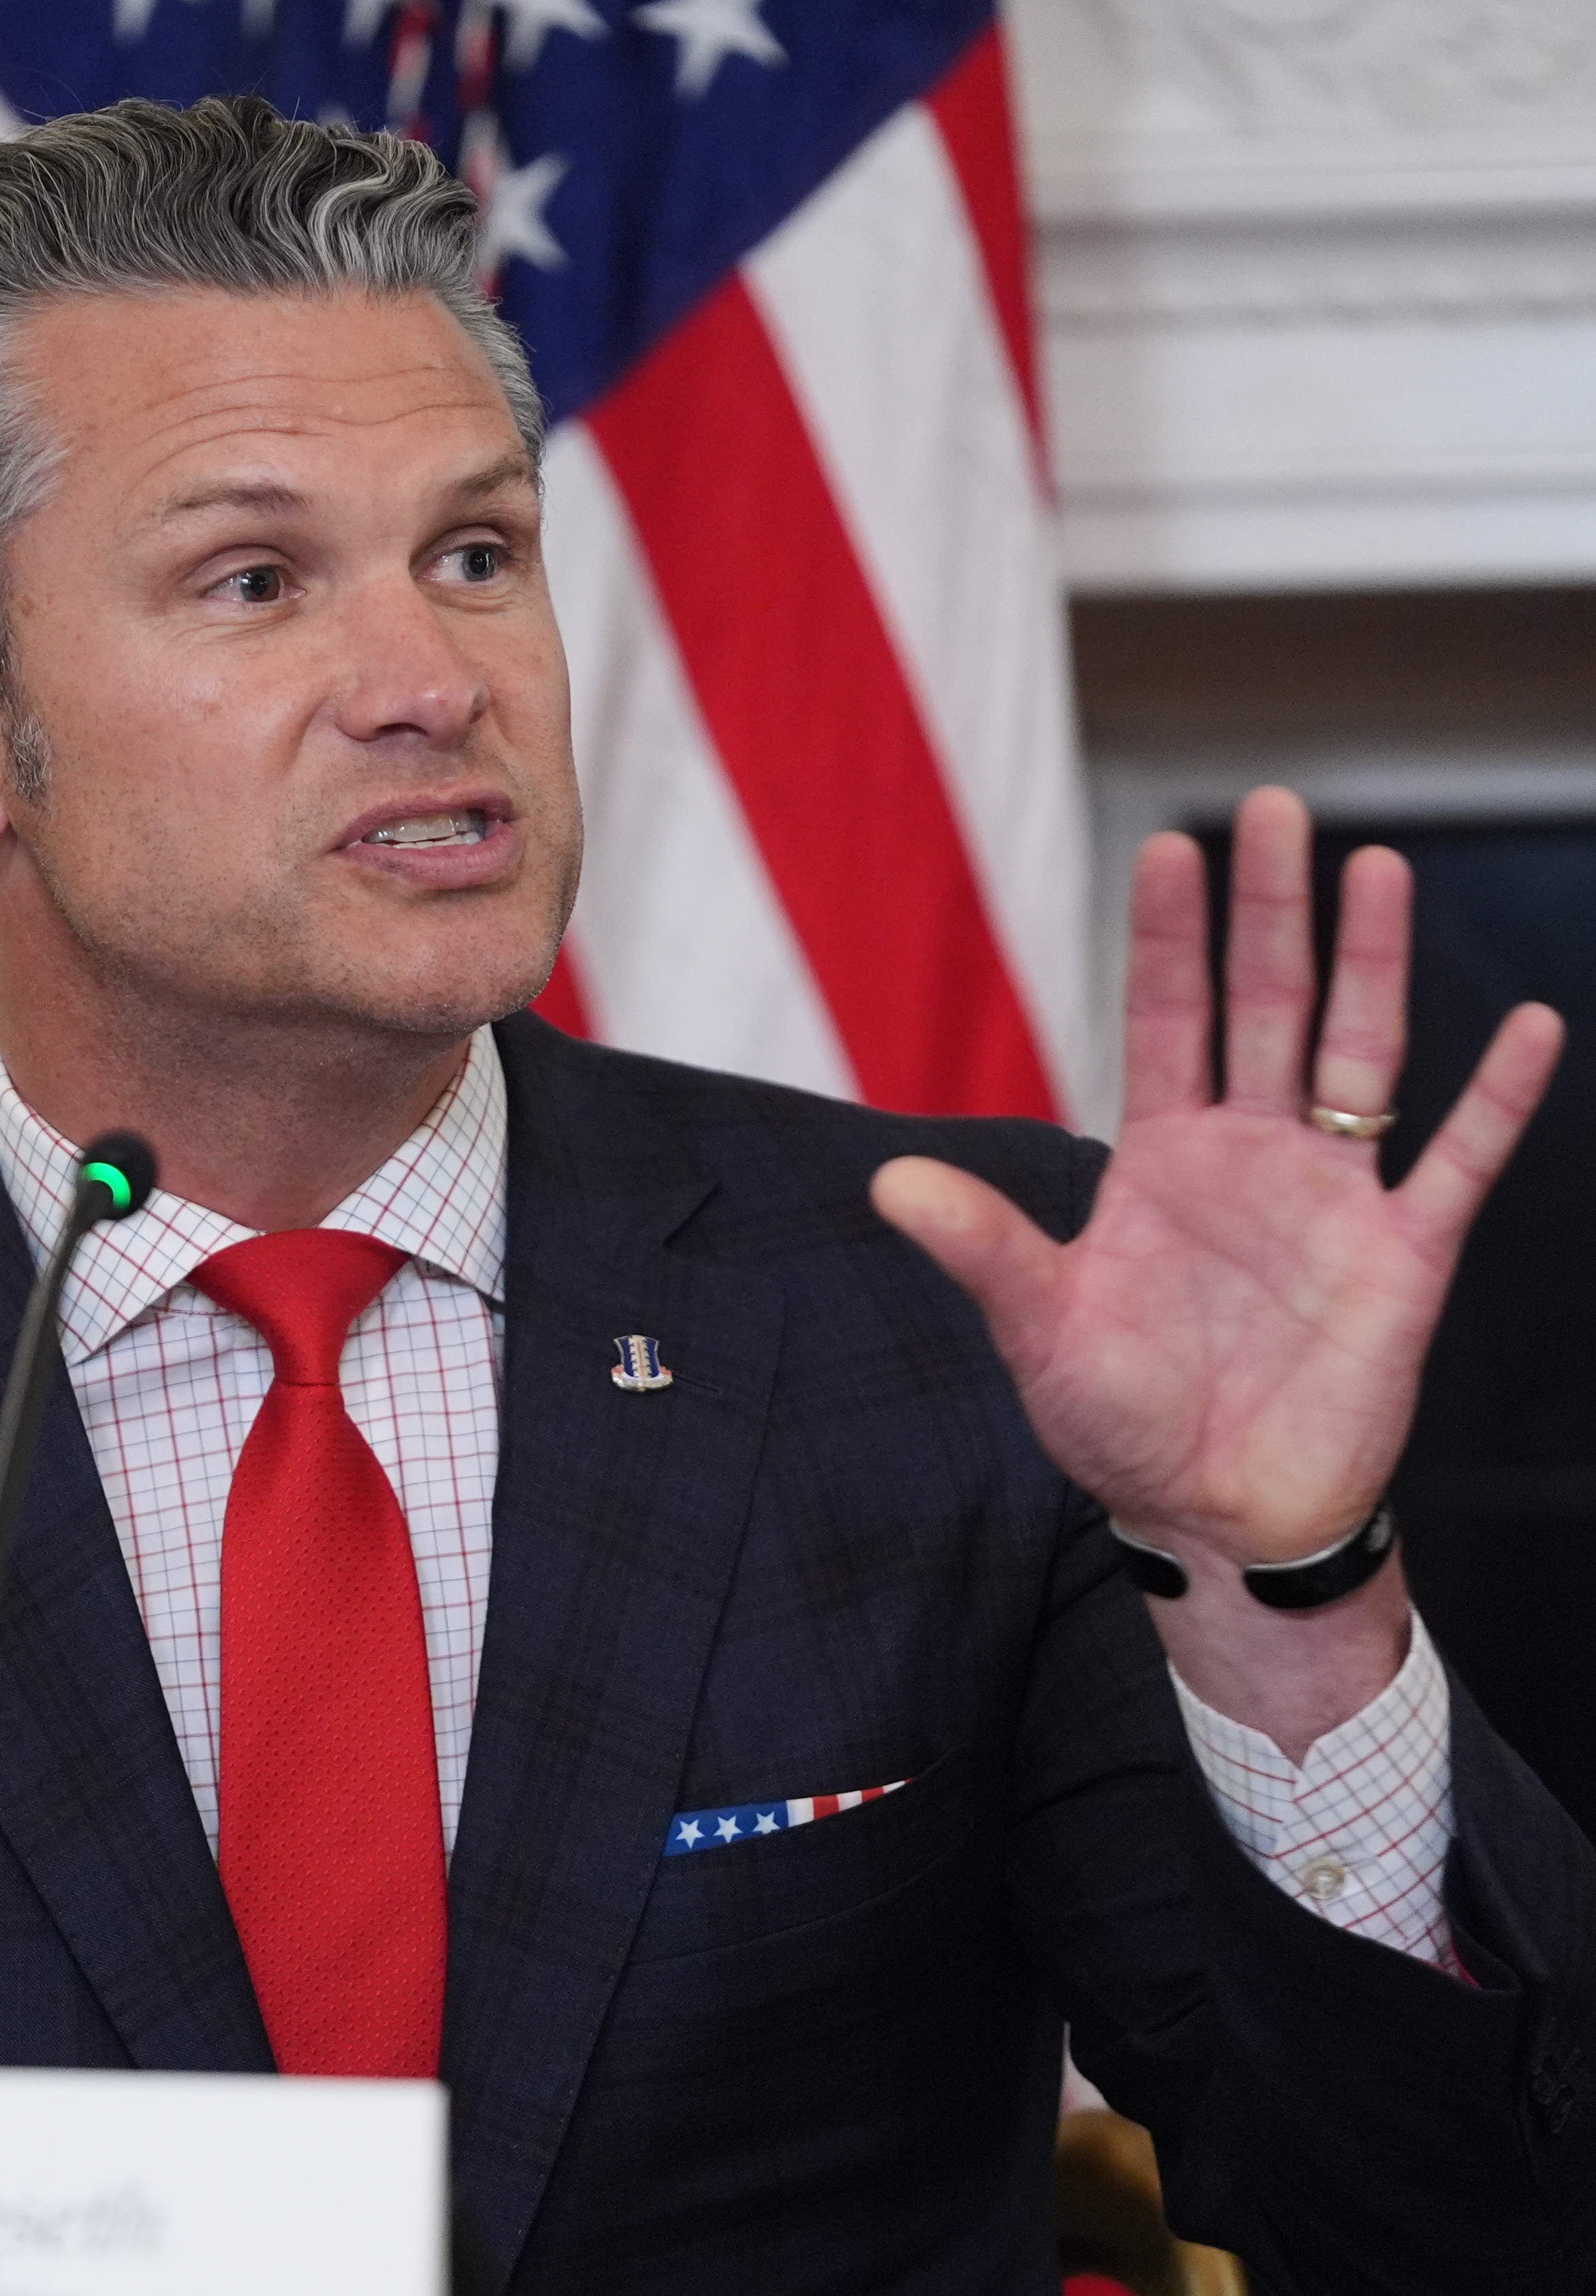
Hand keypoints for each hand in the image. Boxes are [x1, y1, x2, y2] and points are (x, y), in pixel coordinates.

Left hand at [871, 786, 1561, 1573]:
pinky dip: (1494, 1099)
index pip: (1167, 1018)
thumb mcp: (1039, 1328)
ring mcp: (1332, 1198)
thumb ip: (980, 1247)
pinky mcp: (1402, 1258)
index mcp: (1161, 1160)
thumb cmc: (1121, 1422)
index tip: (1173, 844)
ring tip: (1375, 869)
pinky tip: (1528, 1027)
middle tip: (1277, 806)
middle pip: (1266, 1007)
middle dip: (1270, 911)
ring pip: (1362, 1054)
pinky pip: (1456, 1164)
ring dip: (1372, 964)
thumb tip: (887, 1180)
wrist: (1213, 1512)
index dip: (1171, 936)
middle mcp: (1251, 1156)